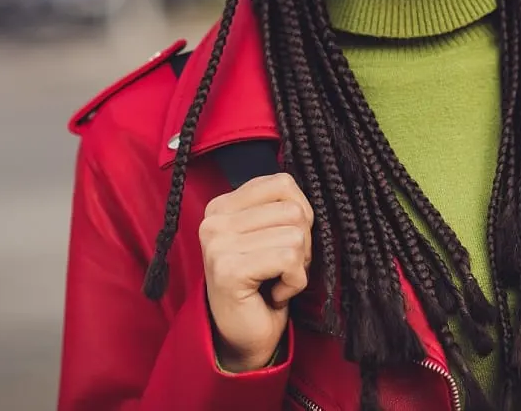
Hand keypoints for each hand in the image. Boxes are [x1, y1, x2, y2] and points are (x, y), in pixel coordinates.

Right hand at [199, 172, 312, 372]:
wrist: (242, 337)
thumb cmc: (262, 282)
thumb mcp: (268, 234)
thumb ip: (280, 207)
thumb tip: (306, 197)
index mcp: (223, 205)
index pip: (282, 183)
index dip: (300, 213)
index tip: (284, 240)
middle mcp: (214, 220)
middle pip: (293, 210)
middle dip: (302, 242)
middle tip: (281, 267)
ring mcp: (218, 244)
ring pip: (295, 235)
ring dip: (298, 264)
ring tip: (277, 279)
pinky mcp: (229, 270)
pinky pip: (289, 259)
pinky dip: (295, 282)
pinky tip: (275, 294)